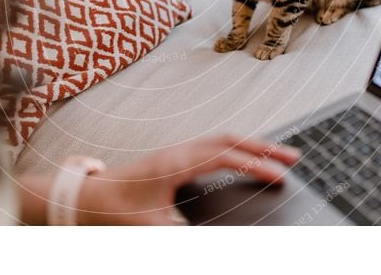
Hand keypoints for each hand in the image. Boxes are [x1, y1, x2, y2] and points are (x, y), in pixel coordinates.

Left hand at [76, 135, 300, 224]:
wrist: (87, 198)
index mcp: (175, 164)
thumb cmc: (113, 211)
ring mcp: (176, 153)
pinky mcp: (174, 159)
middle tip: (294, 157)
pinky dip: (235, 149)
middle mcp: (178, 152)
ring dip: (250, 145)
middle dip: (263, 147)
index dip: (256, 164)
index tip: (281, 176)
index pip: (226, 156)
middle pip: (229, 140)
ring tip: (277, 156)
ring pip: (222, 141)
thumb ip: (184, 236)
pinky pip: (212, 147)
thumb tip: (218, 241)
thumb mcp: (150, 230)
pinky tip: (244, 160)